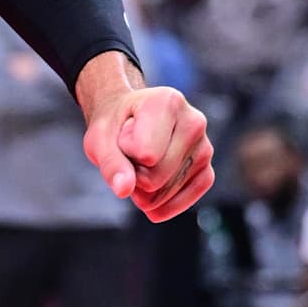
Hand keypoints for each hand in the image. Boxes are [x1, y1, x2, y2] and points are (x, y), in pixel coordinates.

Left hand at [79, 71, 214, 222]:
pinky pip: (185, 201)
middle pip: (156, 177)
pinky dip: (161, 203)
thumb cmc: (114, 126)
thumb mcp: (99, 139)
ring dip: (145, 189)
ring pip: (167, 192)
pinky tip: (151, 189)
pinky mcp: (208, 170)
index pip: (144, 154)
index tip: (124, 133)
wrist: (127, 122)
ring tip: (143, 162)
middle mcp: (194, 121)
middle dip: (134, 174)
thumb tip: (123, 189)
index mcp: (168, 102)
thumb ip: (110, 163)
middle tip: (131, 152)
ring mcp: (205, 147)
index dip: (125, 153)